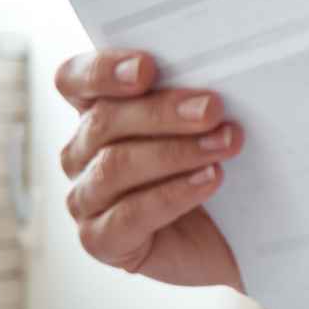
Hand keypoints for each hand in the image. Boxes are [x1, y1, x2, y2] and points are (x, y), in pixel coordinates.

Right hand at [55, 50, 244, 289]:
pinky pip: (129, 215)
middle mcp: (82, 153)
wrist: (233, 237)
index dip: (103, 71)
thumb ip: (195, 99)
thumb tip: (214, 81)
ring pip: (116, 167)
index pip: (75, 80)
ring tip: (225, 144)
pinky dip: (174, 194)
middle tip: (212, 108)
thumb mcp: (206, 127)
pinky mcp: (101, 240)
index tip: (146, 68)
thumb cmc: (215, 168)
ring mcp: (86, 199)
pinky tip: (209, 180)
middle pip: (104, 121)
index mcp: (98, 112)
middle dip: (163, 112)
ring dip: (176, 152)